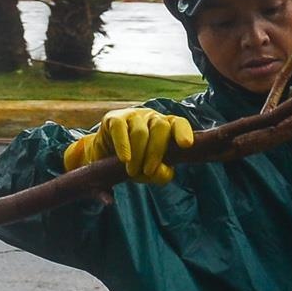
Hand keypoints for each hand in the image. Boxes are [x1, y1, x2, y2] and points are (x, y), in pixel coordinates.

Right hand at [62, 109, 195, 184]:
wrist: (105, 159)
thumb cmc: (136, 163)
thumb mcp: (151, 173)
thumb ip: (161, 174)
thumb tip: (159, 172)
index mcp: (167, 128)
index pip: (179, 123)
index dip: (183, 132)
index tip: (186, 145)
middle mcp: (152, 118)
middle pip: (161, 128)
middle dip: (156, 152)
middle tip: (147, 172)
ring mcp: (134, 116)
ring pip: (141, 132)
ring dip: (138, 155)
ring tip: (132, 172)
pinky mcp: (114, 118)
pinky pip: (120, 129)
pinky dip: (123, 146)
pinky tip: (124, 159)